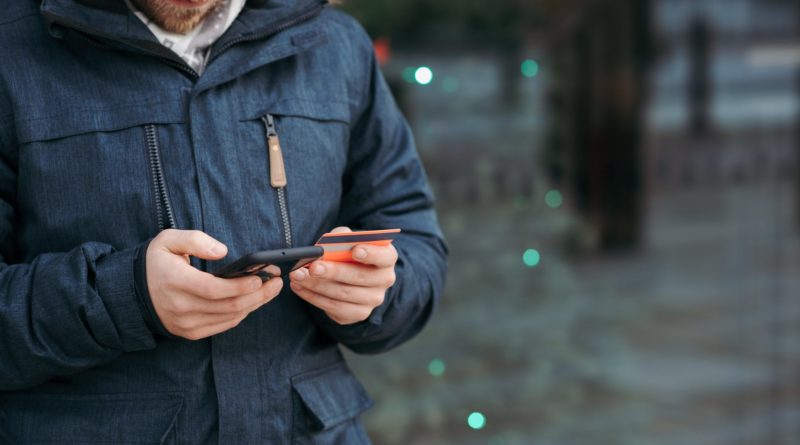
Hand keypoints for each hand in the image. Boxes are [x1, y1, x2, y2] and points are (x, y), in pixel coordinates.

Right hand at [146, 229, 282, 339]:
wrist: (132, 293)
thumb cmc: (156, 263)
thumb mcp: (168, 240)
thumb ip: (195, 240)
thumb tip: (223, 251)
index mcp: (175, 282)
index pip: (215, 289)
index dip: (242, 285)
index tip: (263, 275)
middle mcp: (181, 307)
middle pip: (229, 306)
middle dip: (259, 294)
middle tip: (277, 281)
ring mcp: (186, 324)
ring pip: (231, 317)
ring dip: (255, 304)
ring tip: (271, 289)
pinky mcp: (191, 332)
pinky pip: (224, 325)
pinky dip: (242, 313)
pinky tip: (253, 301)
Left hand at [289, 227, 396, 324]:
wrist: (350, 277)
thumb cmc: (348, 254)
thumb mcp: (347, 240)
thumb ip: (340, 237)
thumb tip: (327, 243)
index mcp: (386, 258)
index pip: (384, 256)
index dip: (371, 253)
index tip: (355, 250)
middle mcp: (384, 280)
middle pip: (360, 277)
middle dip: (334, 272)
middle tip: (313, 267)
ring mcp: (372, 300)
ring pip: (343, 294)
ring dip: (316, 285)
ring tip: (297, 276)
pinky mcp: (358, 313)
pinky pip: (333, 307)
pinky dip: (313, 297)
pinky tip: (299, 287)